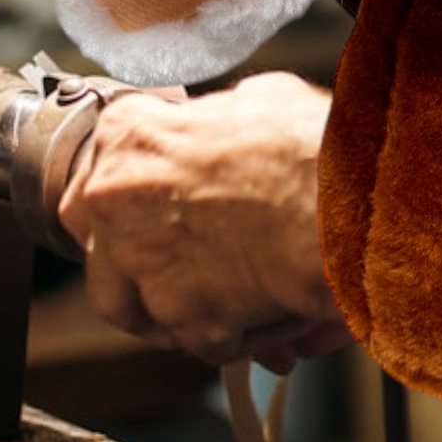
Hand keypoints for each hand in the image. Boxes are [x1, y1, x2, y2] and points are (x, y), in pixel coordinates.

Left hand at [57, 71, 351, 372]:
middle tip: (192, 265)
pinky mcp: (179, 317)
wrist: (338, 199)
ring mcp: (139, 262)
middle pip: (103, 249)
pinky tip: (275, 310)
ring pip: (143, 307)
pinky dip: (237, 335)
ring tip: (241, 293)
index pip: (103, 174)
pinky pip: (201, 340)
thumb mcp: (257, 101)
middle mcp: (111, 196)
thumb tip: (235, 124)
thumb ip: (220, 122)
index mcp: (124, 133)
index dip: (143, 201)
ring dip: (184, 309)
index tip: (167, 213)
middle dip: (143, 266)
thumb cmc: (302, 142)